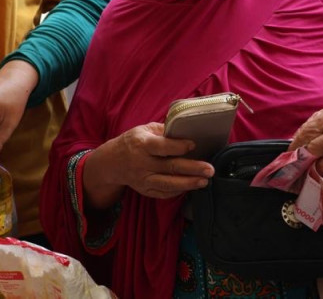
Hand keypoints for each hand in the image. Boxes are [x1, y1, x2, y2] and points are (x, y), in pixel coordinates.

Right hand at [83, 123, 213, 208]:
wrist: (113, 162)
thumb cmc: (134, 141)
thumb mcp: (145, 129)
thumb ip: (164, 130)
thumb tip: (186, 129)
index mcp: (142, 144)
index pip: (161, 146)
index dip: (177, 146)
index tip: (193, 145)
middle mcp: (142, 163)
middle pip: (169, 167)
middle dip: (192, 168)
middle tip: (209, 169)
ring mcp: (143, 179)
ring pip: (168, 184)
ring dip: (188, 183)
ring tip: (204, 181)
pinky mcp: (145, 190)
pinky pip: (164, 193)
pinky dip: (179, 190)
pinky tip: (191, 186)